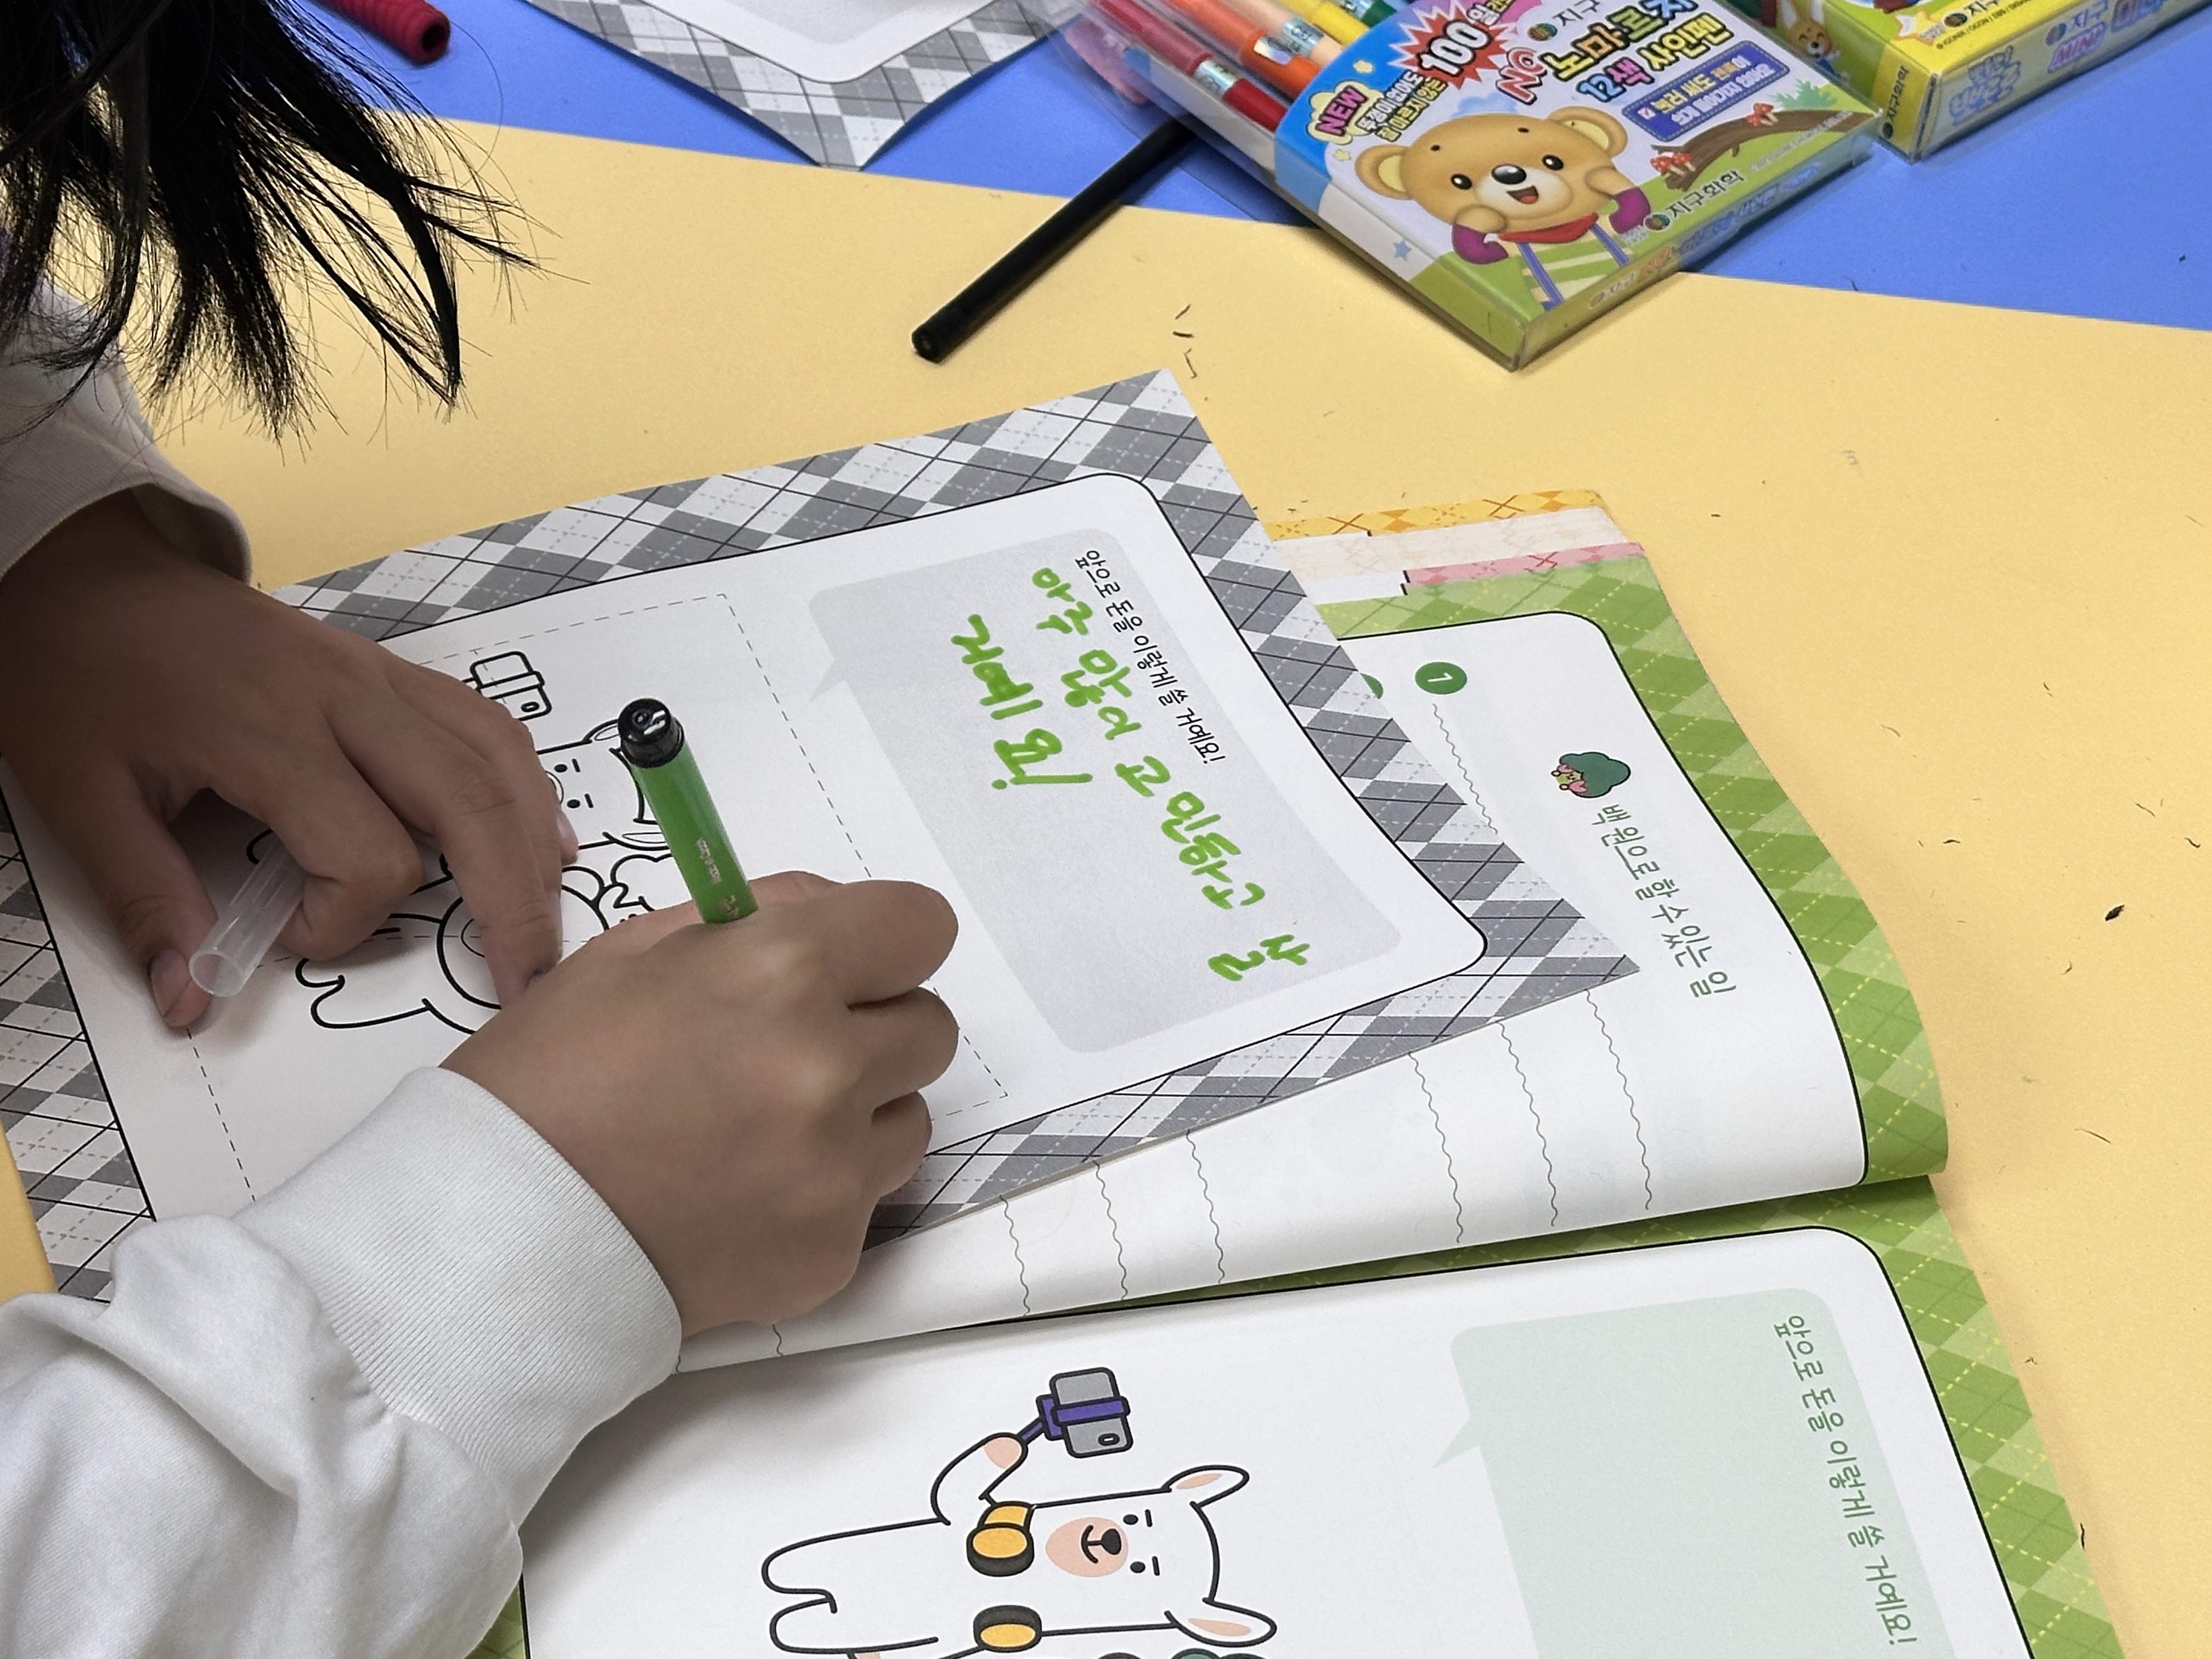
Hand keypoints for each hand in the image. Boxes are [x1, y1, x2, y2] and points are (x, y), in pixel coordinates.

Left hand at [0, 493, 571, 1028]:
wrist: (82, 572)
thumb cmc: (79, 677)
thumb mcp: (83, 798)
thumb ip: (148, 902)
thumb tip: (188, 1003)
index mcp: (271, 733)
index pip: (366, 855)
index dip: (337, 922)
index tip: (276, 932)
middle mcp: (346, 698)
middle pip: (469, 805)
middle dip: (508, 903)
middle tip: (523, 983)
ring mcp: (376, 674)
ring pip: (497, 757)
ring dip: (532, 843)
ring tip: (544, 918)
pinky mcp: (385, 667)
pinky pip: (484, 722)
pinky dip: (524, 783)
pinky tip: (540, 833)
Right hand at [443, 872, 957, 1334]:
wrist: (492, 1237)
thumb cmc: (547, 1080)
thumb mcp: (632, 953)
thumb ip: (756, 918)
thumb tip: (832, 913)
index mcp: (784, 973)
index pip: (922, 926)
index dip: (885, 943)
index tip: (850, 965)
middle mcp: (829, 1069)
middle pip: (930, 1027)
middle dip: (872, 1028)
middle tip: (786, 1051)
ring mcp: (837, 1172)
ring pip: (910, 1118)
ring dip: (857, 1114)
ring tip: (755, 1131)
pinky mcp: (833, 1254)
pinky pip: (866, 1200)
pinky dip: (820, 1193)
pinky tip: (738, 1195)